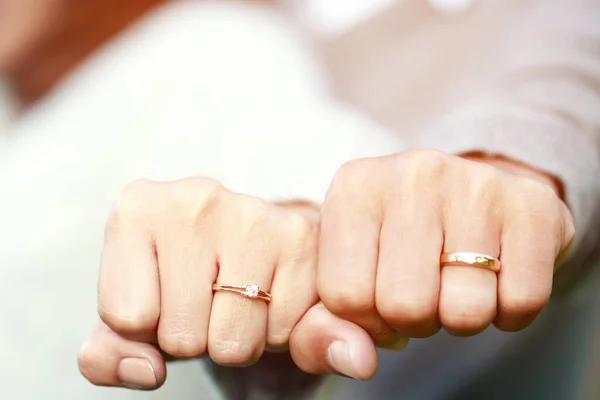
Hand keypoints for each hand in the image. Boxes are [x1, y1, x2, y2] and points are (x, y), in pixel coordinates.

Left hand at [78, 177, 321, 388]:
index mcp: (139, 209)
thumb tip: (147, 370)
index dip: (146, 328)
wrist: (247, 238)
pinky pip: (282, 334)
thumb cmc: (181, 277)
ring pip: (234, 343)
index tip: (162, 297)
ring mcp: (253, 213)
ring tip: (236, 299)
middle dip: (194, 338)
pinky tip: (269, 293)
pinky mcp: (300, 236)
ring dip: (235, 339)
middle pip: (182, 336)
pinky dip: (275, 330)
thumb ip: (108, 353)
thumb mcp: (129, 314)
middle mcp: (195, 199)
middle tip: (205, 302)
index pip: (127, 319)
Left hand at [317, 149, 574, 342]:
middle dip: (415, 320)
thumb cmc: (400, 243)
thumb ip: (321, 327)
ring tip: (456, 283)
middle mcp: (411, 174)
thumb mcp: (347, 270)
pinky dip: (509, 311)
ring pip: (464, 311)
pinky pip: (521, 302)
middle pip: (404, 306)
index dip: (367, 320)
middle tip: (425, 291)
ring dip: (461, 317)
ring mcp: (474, 183)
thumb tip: (355, 361)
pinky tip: (496, 279)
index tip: (382, 302)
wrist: (477, 196)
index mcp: (354, 188)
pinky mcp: (531, 205)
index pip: (344, 296)